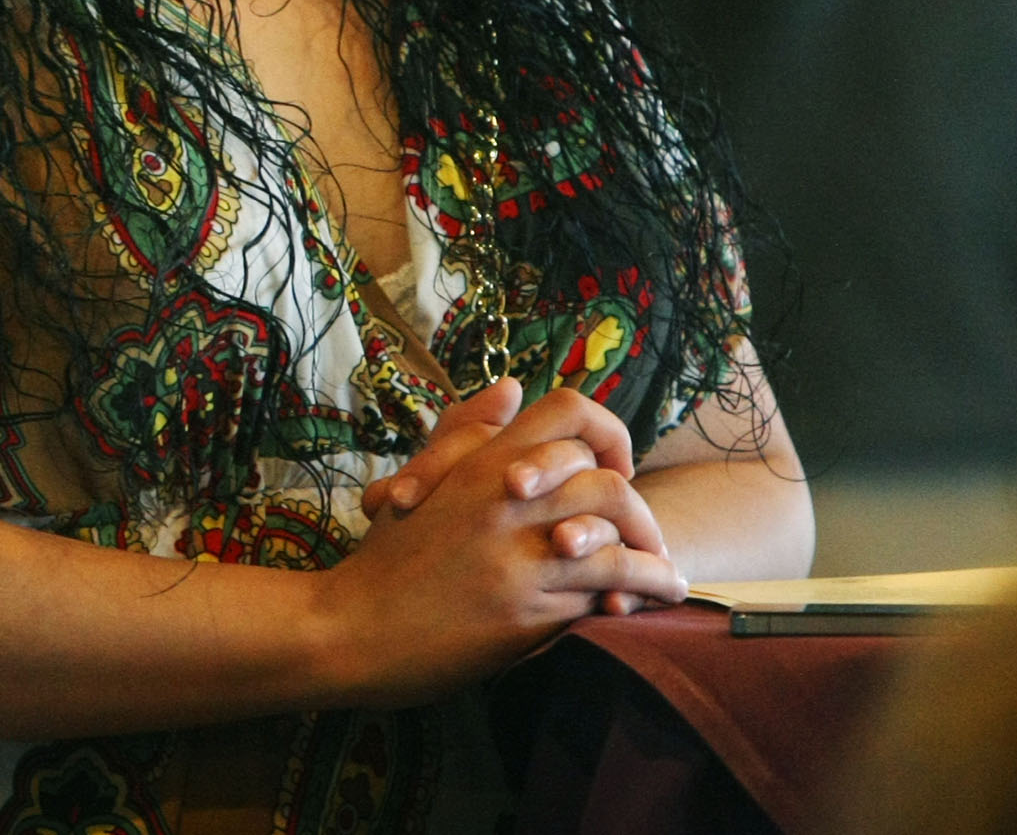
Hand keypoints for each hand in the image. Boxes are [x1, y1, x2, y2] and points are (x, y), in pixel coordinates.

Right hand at [330, 386, 686, 701]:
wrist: (350, 628)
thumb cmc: (385, 560)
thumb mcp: (420, 483)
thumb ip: (465, 433)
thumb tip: (511, 387)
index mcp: (480, 460)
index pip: (568, 412)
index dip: (608, 432)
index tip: (615, 466)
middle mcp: (503, 494)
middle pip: (605, 478)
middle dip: (641, 510)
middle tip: (648, 537)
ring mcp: (516, 549)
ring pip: (615, 530)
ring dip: (653, 551)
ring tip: (665, 573)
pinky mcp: (527, 604)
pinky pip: (608, 581)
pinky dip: (646, 584)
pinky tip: (659, 596)